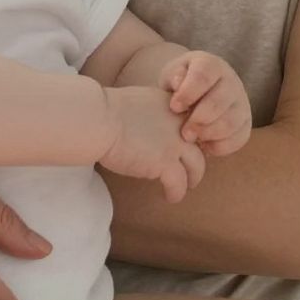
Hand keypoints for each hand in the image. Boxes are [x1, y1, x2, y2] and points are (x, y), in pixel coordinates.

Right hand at [98, 85, 206, 202]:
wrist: (99, 120)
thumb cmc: (104, 111)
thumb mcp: (138, 102)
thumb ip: (151, 112)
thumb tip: (147, 125)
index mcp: (171, 104)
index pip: (193, 122)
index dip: (191, 137)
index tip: (185, 148)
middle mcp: (179, 122)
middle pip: (200, 144)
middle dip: (196, 158)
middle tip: (190, 169)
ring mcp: (175, 143)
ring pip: (197, 166)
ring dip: (192, 178)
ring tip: (185, 186)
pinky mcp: (166, 162)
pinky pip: (179, 184)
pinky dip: (176, 193)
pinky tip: (169, 197)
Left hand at [159, 50, 252, 156]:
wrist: (194, 93)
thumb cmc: (181, 83)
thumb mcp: (173, 74)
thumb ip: (174, 76)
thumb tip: (178, 83)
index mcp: (212, 65)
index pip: (204, 76)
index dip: (188, 93)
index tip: (174, 107)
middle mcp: (231, 82)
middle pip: (220, 101)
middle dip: (199, 119)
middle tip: (183, 132)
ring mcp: (241, 103)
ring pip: (231, 122)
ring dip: (209, 134)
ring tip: (191, 139)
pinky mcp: (245, 124)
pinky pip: (239, 138)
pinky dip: (220, 146)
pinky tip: (203, 146)